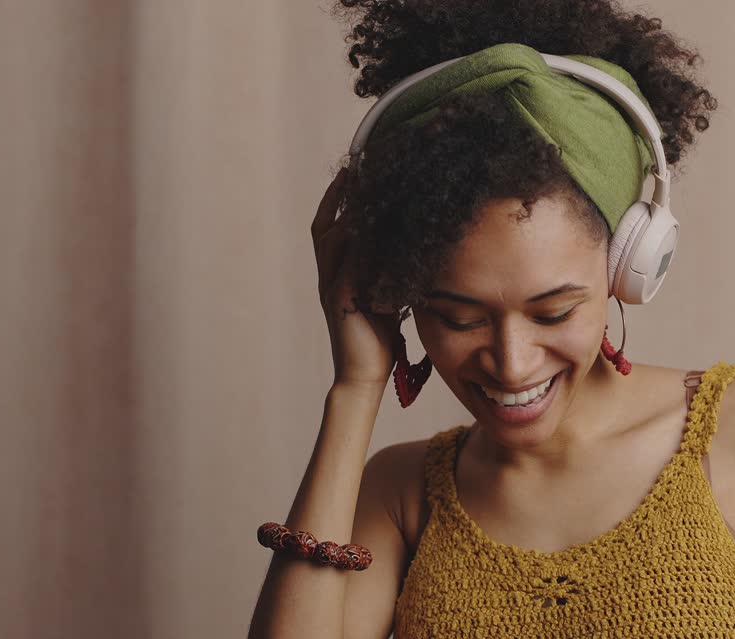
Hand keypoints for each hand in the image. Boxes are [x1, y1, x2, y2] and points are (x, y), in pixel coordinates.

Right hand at [311, 167, 400, 387]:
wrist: (364, 376)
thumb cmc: (378, 339)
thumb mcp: (384, 296)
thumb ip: (386, 273)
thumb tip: (408, 248)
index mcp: (336, 274)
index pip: (329, 227)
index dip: (337, 199)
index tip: (353, 172)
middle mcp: (329, 276)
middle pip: (326, 225)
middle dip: (340, 195)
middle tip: (357, 168)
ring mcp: (333, 286)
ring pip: (334, 238)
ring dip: (350, 212)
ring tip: (366, 188)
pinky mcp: (342, 298)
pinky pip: (350, 261)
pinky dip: (363, 242)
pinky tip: (380, 225)